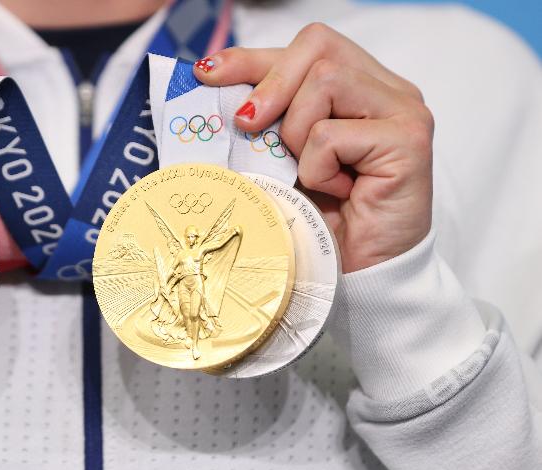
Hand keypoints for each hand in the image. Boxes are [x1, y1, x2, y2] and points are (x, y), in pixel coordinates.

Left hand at [195, 23, 432, 272]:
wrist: (359, 276)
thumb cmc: (321, 219)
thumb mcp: (280, 158)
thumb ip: (264, 118)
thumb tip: (211, 83)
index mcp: (361, 87)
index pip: (308, 45)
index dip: (253, 56)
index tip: (207, 72)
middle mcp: (389, 91)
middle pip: (318, 45)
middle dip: (270, 84)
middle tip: (248, 125)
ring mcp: (404, 111)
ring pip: (325, 81)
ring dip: (296, 134)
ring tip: (312, 175)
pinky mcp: (409, 140)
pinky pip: (331, 134)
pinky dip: (317, 168)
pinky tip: (336, 193)